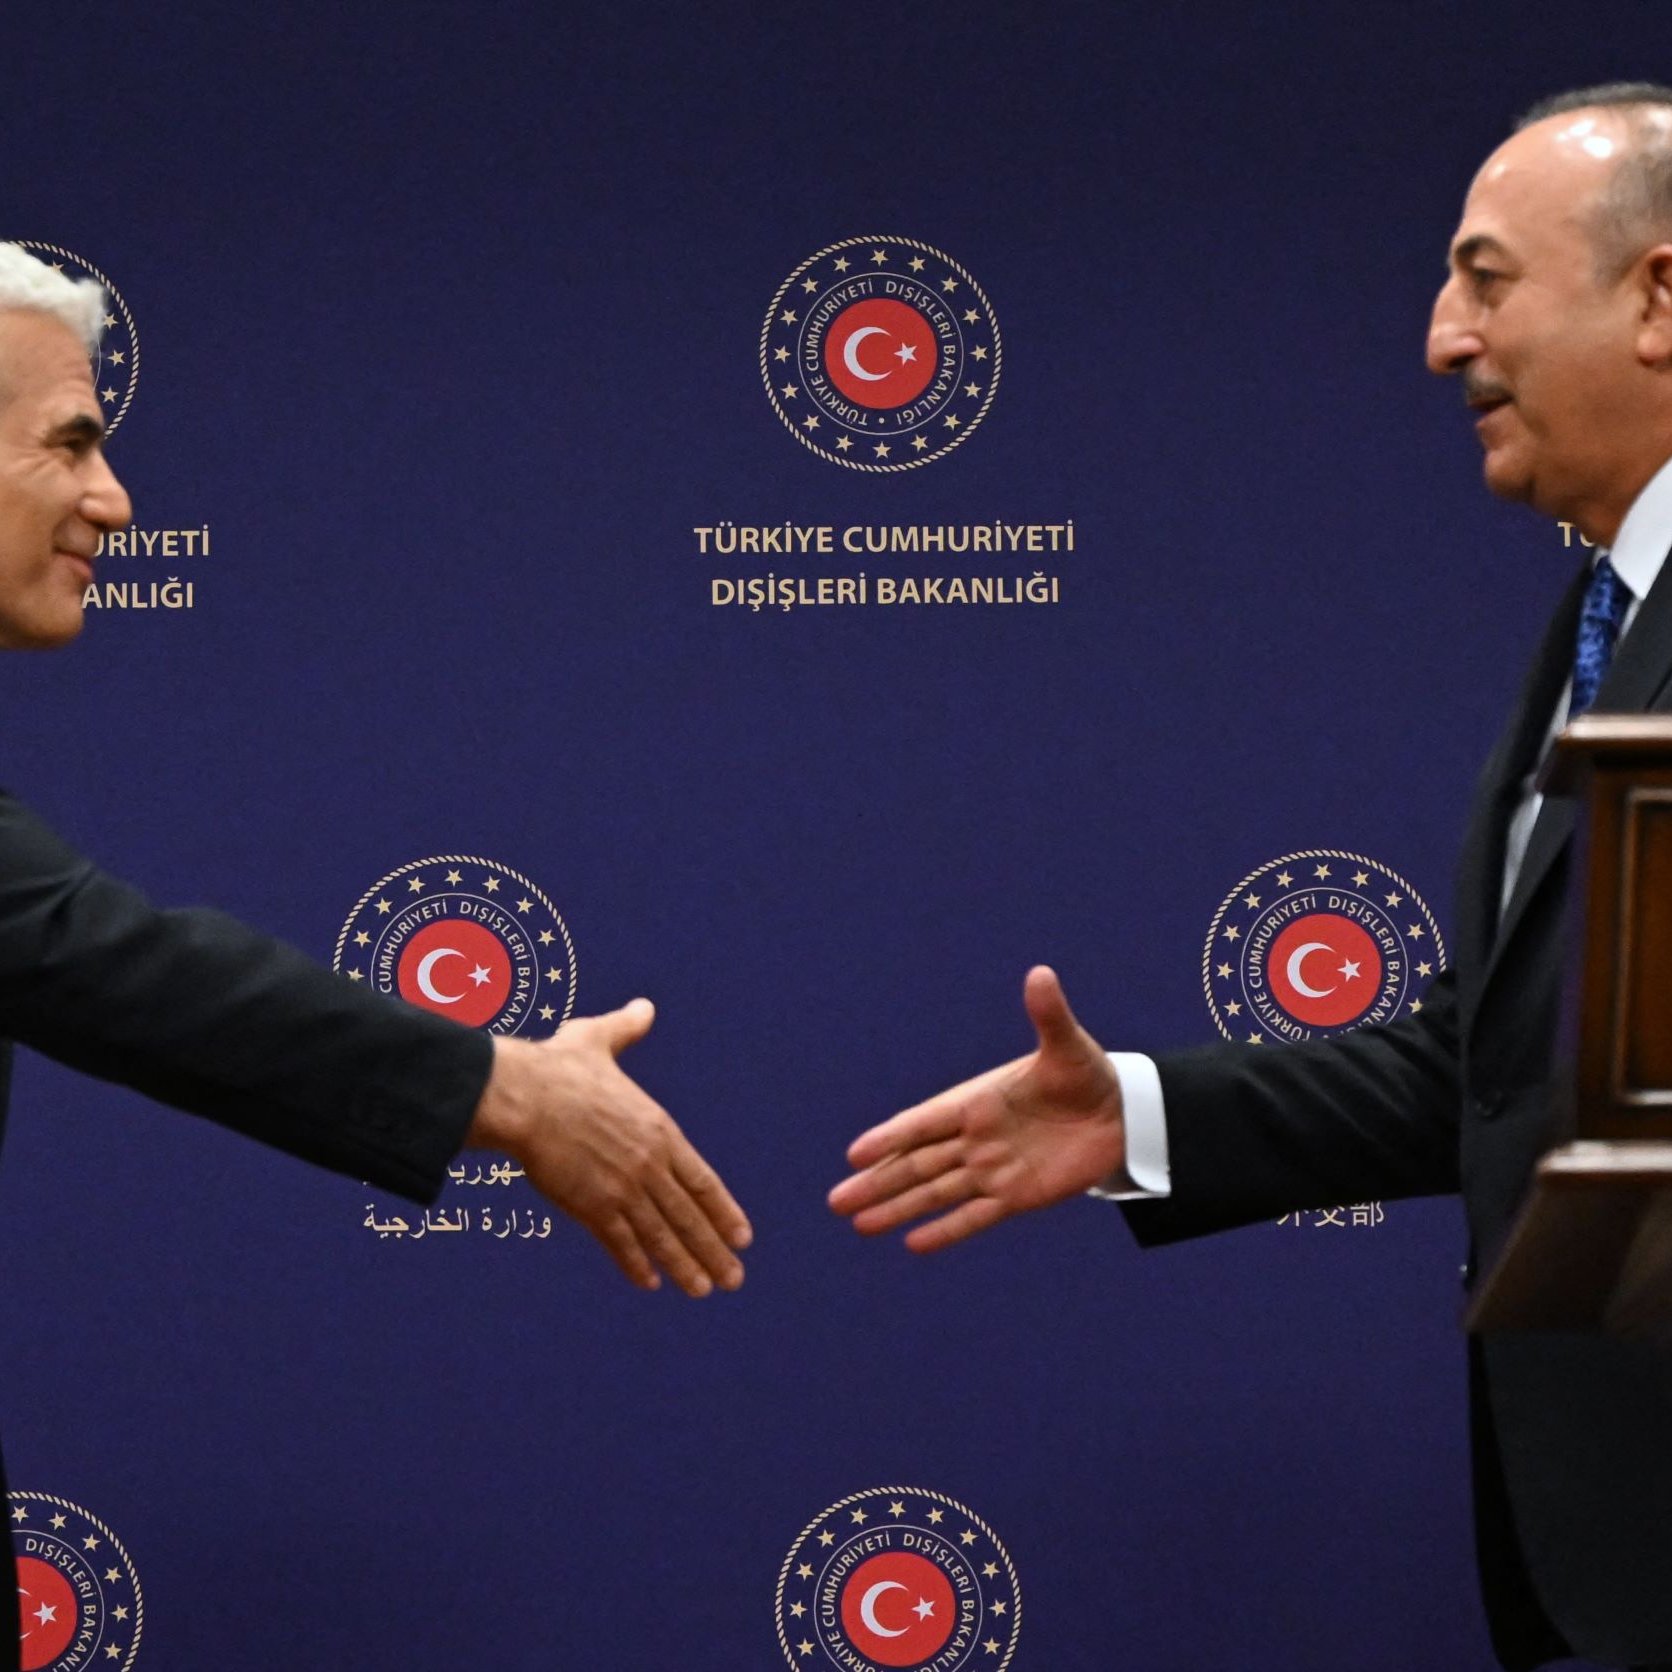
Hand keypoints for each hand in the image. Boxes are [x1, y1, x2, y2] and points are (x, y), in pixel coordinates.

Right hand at [467, 998, 750, 1295]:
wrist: (523, 1096)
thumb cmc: (558, 1067)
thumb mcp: (600, 1040)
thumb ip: (627, 1030)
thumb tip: (644, 1007)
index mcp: (658, 1130)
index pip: (701, 1180)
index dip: (723, 1211)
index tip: (742, 1235)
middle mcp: (647, 1163)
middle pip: (688, 1215)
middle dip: (713, 1249)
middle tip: (734, 1278)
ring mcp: (621, 1188)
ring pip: (660, 1235)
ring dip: (684, 1265)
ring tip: (704, 1288)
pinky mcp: (589, 1206)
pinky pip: (618, 1242)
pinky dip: (636, 1264)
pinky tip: (650, 1283)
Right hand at [828, 966, 1124, 1251]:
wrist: (1120, 1113)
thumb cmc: (1086, 1073)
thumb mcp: (1067, 1045)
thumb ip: (1048, 1016)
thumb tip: (1041, 973)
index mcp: (977, 1101)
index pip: (925, 1123)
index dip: (891, 1138)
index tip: (856, 1155)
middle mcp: (975, 1138)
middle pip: (917, 1164)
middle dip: (878, 1182)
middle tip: (836, 1202)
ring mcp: (993, 1169)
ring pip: (936, 1193)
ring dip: (898, 1208)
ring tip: (859, 1224)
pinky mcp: (1016, 1196)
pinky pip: (974, 1216)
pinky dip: (946, 1230)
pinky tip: (913, 1243)